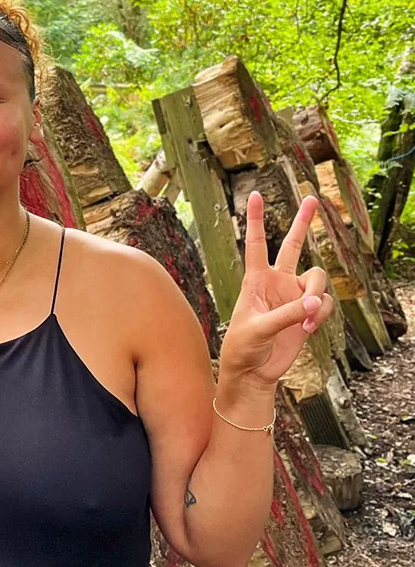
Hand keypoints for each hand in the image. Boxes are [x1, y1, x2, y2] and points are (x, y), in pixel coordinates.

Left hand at [221, 191, 334, 388]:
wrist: (253, 371)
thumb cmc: (243, 347)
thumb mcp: (258, 329)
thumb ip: (287, 315)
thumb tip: (314, 303)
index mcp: (255, 280)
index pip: (256, 244)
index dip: (257, 220)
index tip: (256, 195)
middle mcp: (276, 282)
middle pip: (292, 245)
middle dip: (303, 222)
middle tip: (312, 197)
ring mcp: (293, 296)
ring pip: (317, 279)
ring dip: (315, 297)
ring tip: (305, 321)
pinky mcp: (307, 312)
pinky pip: (323, 303)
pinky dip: (320, 315)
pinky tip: (309, 329)